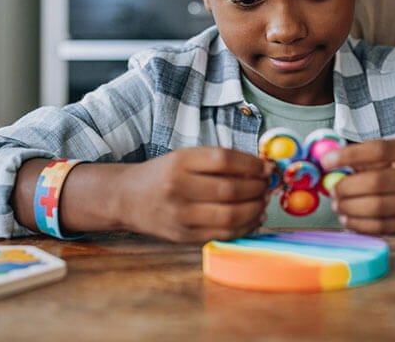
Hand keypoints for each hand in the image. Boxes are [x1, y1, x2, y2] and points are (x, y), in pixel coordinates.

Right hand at [116, 147, 271, 242]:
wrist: (127, 198)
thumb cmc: (163, 175)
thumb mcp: (185, 158)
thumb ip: (219, 162)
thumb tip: (262, 169)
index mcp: (180, 162)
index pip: (224, 159)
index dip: (252, 164)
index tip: (267, 166)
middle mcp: (178, 188)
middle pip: (230, 189)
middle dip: (258, 188)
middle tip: (268, 185)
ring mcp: (180, 215)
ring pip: (230, 215)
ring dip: (255, 209)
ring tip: (262, 201)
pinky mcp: (184, 236)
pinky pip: (223, 234)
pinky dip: (245, 227)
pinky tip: (254, 218)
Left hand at [319, 139, 394, 234]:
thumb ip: (378, 159)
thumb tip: (338, 165)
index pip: (378, 150)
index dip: (348, 155)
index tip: (327, 161)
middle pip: (375, 182)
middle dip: (346, 188)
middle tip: (333, 190)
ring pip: (377, 208)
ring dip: (349, 209)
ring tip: (338, 206)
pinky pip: (383, 227)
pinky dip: (360, 225)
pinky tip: (349, 220)